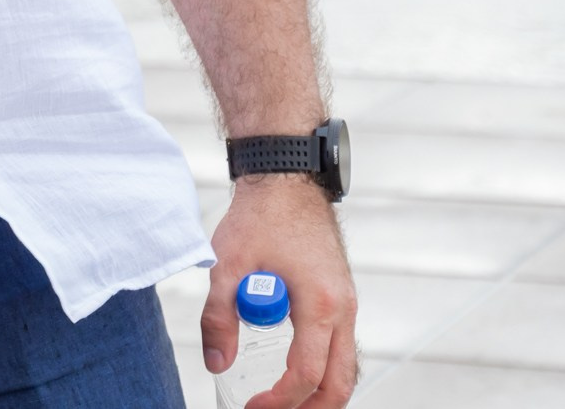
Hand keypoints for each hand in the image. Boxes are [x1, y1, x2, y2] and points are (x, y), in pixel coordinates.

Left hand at [202, 177, 356, 408]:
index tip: (252, 407)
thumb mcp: (228, 265)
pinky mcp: (341, 294)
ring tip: (285, 403)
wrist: (287, 178)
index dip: (279, 400)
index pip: (307, 374)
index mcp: (321, 304)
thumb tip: (217, 363)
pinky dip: (324, 367)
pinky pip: (342, 345)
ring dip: (320, 391)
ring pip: (346, 366)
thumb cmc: (260, 217)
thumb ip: (218, 316)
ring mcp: (347, 302)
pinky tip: (297, 371)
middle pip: (341, 382)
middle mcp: (344, 308)